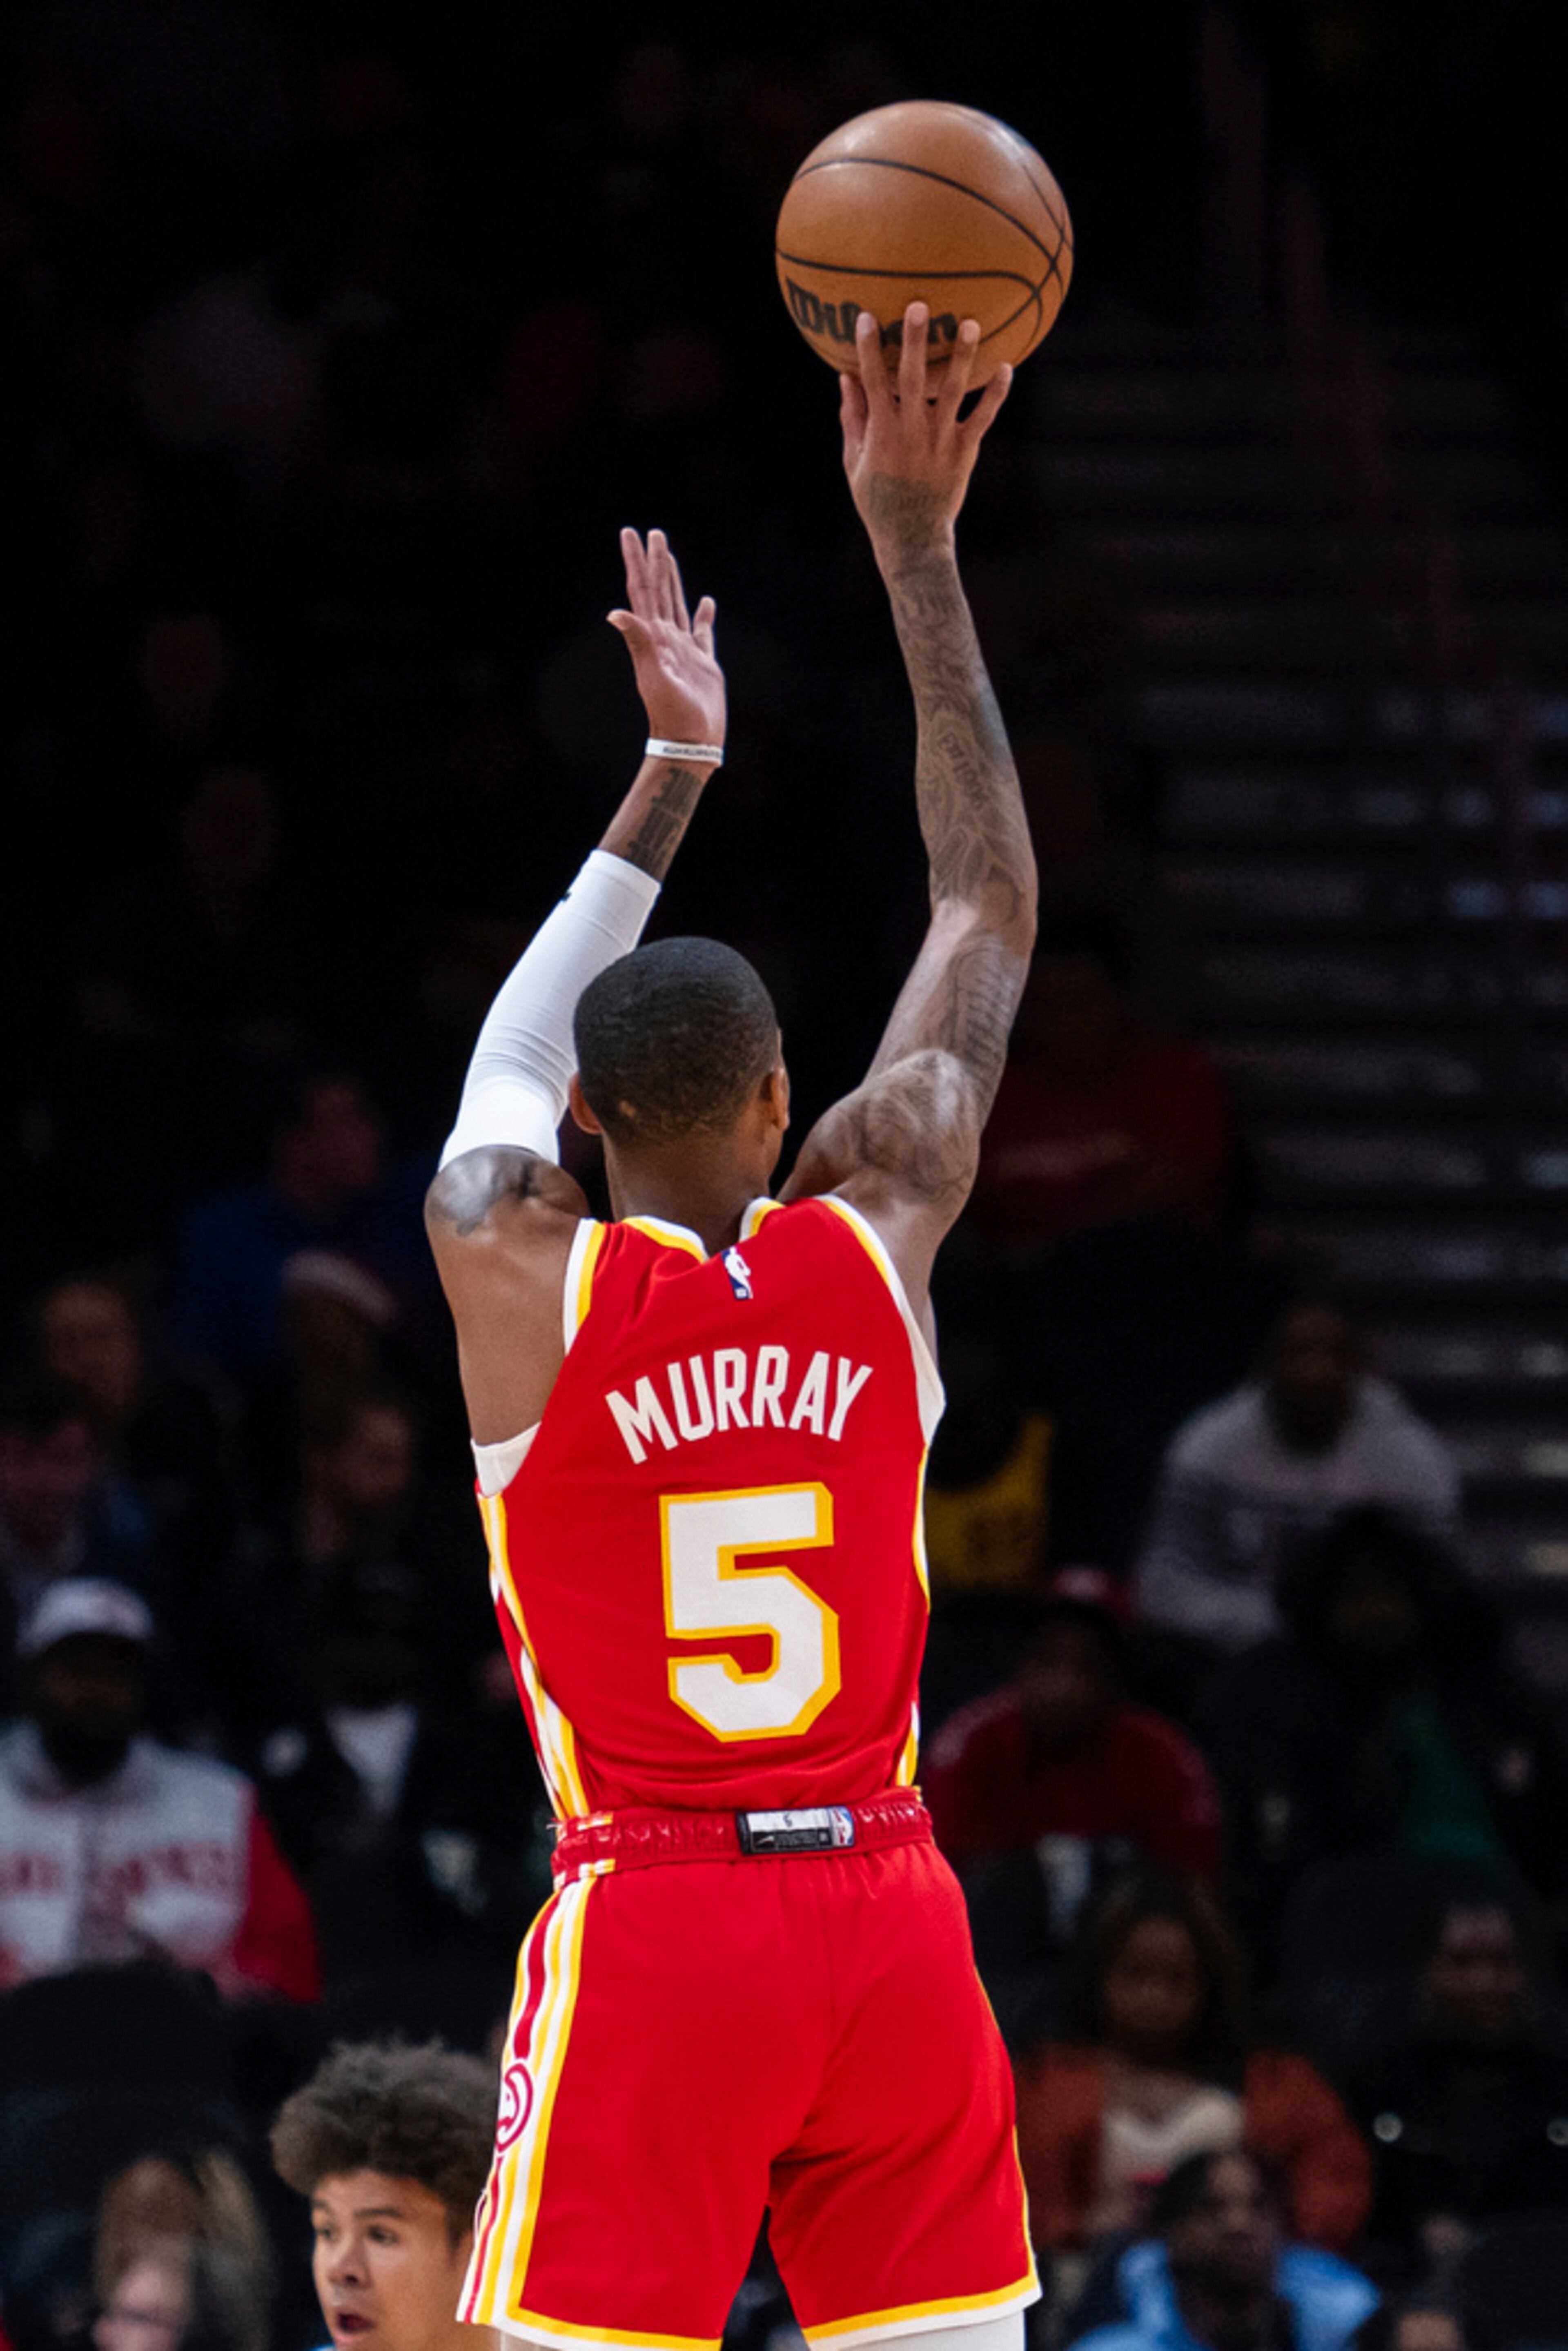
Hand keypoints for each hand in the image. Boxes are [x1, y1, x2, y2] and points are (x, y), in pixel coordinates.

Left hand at [608, 528, 724, 749]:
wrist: (690, 742)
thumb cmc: (672, 714)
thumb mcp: (654, 676)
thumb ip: (639, 642)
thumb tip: (615, 612)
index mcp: (653, 637)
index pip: (642, 590)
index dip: (636, 561)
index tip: (630, 533)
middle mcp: (666, 638)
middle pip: (659, 590)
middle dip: (655, 561)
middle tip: (653, 533)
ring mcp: (684, 650)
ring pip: (678, 604)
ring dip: (674, 580)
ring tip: (670, 556)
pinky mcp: (703, 663)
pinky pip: (703, 632)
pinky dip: (704, 615)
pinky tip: (707, 602)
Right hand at [840, 302, 1010, 574]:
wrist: (912, 539)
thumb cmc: (878, 500)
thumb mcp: (854, 462)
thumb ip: (852, 418)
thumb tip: (846, 376)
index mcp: (882, 431)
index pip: (873, 381)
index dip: (869, 349)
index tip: (867, 317)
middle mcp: (912, 430)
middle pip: (914, 377)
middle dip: (916, 341)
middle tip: (920, 305)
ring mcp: (941, 440)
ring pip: (954, 391)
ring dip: (963, 356)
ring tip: (971, 324)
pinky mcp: (964, 451)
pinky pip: (983, 417)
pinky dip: (996, 394)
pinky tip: (1007, 366)